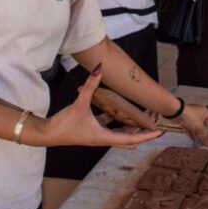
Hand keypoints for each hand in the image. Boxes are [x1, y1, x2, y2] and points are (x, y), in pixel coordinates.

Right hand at [38, 63, 162, 147]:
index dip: (146, 136)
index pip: (131, 140)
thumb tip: (99, 68)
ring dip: (130, 127)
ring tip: (141, 117)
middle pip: (129, 140)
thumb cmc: (64, 124)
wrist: (47, 134)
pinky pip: (108, 126)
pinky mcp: (91, 130)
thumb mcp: (79, 103)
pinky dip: (116, 120)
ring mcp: (97, 135)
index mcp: (104, 137)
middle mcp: (103, 138)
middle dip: (143, 133)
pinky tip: (117, 110)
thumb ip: (90, 85)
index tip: (160, 131)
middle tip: (154, 123)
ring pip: (120, 134)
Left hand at [174, 104, 207, 148]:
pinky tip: (193, 140)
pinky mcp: (185, 119)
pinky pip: (190, 127)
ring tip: (200, 142)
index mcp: (205, 112)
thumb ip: (205, 137)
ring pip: (196, 126)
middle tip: (207, 141)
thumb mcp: (199, 128)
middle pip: (204, 124)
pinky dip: (191, 133)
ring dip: (198, 134)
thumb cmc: (190, 117)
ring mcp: (191, 116)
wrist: (175, 112)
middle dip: (205, 132)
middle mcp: (199, 113)